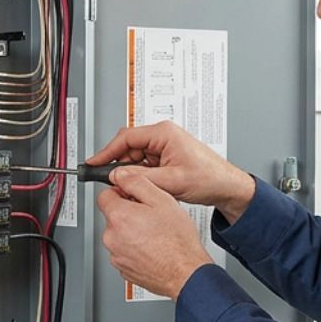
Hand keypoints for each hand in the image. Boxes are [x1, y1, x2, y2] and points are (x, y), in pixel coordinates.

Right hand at [86, 120, 254, 222]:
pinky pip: (144, 165)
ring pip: (134, 158)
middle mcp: (162, 137)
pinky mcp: (165, 158)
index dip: (106, 151)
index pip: (126, 138)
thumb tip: (118, 175)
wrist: (226, 185)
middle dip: (118, 166)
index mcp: (164, 133)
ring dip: (131, 173)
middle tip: (109, 181)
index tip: (94, 163)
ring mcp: (163, 147)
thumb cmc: (210, 177)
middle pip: (127, 148)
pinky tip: (143, 187)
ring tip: (133, 188)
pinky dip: (139, 176)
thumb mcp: (172, 180)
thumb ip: (142, 177)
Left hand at [97, 167, 213, 298]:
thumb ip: (137, 182)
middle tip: (152, 216)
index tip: (134, 196)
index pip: (104, 195)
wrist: (185, 274)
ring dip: (132, 232)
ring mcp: (116, 256)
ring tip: (155, 234)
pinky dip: (135, 249)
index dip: (121, 192)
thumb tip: (121, 175)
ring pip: (119, 235)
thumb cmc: (178, 242)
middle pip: (113, 216)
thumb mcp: (162, 200)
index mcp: (118, 217)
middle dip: (129, 213)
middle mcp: (112, 237)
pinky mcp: (123, 269)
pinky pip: (125, 252)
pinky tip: (153, 248)